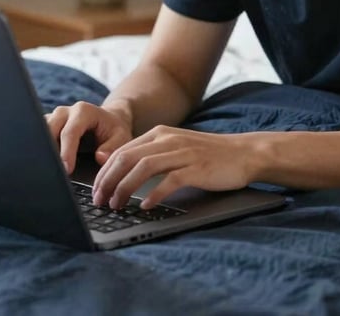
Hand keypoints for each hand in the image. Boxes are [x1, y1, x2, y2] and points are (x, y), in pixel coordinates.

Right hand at [46, 101, 132, 174]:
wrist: (108, 120)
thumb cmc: (113, 130)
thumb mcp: (121, 137)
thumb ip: (112, 147)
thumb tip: (99, 157)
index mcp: (83, 111)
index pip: (70, 132)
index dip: (66, 152)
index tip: (66, 170)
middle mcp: (65, 112)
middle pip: (49, 129)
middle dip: (49, 151)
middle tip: (52, 172)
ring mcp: (54, 118)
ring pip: (40, 131)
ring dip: (41, 149)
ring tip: (44, 170)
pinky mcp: (48, 126)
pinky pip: (38, 136)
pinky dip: (39, 149)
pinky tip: (41, 165)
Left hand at [91, 126, 255, 210]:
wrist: (243, 153)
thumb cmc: (208, 155)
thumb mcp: (176, 147)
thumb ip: (152, 154)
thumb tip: (121, 172)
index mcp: (160, 133)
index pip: (122, 151)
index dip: (104, 172)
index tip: (95, 191)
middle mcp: (168, 139)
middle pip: (127, 158)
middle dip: (108, 181)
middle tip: (98, 201)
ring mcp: (182, 153)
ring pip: (143, 167)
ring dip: (125, 188)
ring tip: (116, 205)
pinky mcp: (196, 168)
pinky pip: (169, 180)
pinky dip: (154, 194)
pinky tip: (145, 206)